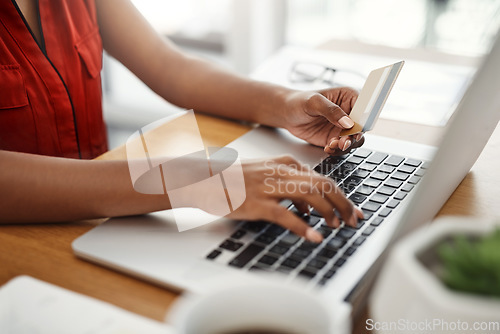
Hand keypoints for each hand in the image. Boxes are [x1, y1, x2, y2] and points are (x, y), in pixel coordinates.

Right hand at [226, 155, 362, 241]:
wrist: (205, 178)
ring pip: (310, 196)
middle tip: (354, 219)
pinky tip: (314, 237)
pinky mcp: (257, 203)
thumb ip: (288, 186)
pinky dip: (303, 227)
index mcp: (285, 164)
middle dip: (343, 203)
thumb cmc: (234, 178)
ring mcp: (268, 187)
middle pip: (323, 185)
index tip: (352, 209)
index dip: (342, 195)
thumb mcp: (265, 174)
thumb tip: (309, 207)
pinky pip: (286, 215)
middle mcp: (280, 172)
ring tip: (337, 226)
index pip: (323, 178)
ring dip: (329, 212)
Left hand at [281, 87, 363, 154]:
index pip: (364, 107)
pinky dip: (337, 150)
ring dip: (346, 145)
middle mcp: (349, 113)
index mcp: (349, 97)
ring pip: (354, 140)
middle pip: (362, 127)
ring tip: (332, 144)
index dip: (364, 118)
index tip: (357, 128)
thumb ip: (331, 111)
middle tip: (343, 141)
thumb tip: (347, 122)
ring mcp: (342, 127)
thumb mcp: (314, 102)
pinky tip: (327, 147)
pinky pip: (342, 148)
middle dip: (355, 137)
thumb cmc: (299, 101)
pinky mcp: (335, 139)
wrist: (287, 114)